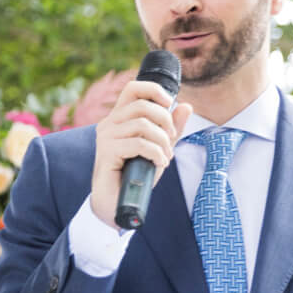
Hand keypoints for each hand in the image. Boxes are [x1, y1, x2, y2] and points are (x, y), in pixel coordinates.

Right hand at [89, 79, 193, 228]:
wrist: (117, 203)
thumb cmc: (136, 175)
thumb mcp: (159, 148)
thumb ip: (171, 128)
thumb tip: (186, 106)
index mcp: (119, 118)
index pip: (133, 88)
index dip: (153, 89)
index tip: (169, 102)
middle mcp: (109, 123)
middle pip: (142, 105)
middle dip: (165, 121)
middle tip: (171, 139)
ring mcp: (106, 137)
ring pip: (142, 124)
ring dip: (162, 141)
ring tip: (165, 156)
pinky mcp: (107, 151)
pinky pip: (139, 143)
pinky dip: (155, 153)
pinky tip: (159, 163)